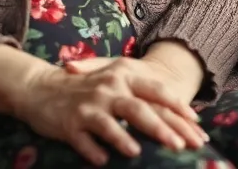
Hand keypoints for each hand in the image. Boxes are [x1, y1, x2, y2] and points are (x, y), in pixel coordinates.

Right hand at [13, 60, 205, 165]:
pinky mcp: (69, 123)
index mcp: (122, 76)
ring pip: (110, 123)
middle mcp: (107, 89)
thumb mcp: (114, 83)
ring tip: (138, 153)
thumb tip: (177, 118)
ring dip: (124, 138)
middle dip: (160, 128)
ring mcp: (88, 106)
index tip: (197, 126)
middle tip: (180, 146)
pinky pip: (83, 139)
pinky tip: (103, 160)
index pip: (156, 91)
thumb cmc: (87, 88)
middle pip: (138, 109)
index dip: (177, 108)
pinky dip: (92, 150)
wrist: (41, 87)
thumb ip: (141, 96)